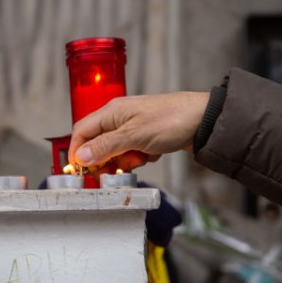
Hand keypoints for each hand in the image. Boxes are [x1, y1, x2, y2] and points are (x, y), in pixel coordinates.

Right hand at [68, 91, 208, 170]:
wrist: (204, 120)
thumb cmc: (170, 120)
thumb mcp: (133, 136)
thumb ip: (104, 147)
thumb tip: (80, 157)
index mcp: (110, 112)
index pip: (81, 132)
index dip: (77, 152)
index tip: (80, 170)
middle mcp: (118, 118)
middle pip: (96, 144)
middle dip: (105, 160)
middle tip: (116, 169)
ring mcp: (131, 127)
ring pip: (115, 151)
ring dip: (125, 160)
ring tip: (141, 158)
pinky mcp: (144, 136)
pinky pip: (131, 152)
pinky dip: (139, 157)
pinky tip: (152, 154)